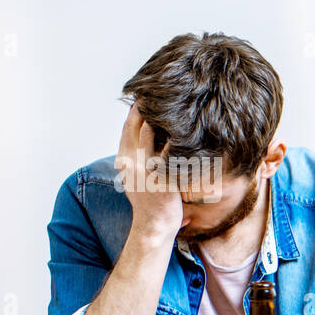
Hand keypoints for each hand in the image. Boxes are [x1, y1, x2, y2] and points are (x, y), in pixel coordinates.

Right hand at [115, 104, 182, 242]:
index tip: (144, 93)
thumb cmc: (150, 202)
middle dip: (147, 105)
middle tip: (159, 88)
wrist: (154, 226)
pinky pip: (172, 152)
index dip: (136, 109)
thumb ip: (136, 158)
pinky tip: (190, 125)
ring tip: (176, 99)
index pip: (128, 127)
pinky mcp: (162, 179)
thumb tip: (143, 139)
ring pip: (151, 133)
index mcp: (124, 160)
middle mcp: (132, 162)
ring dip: (162, 115)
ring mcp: (146, 170)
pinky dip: (179, 137)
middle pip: (138, 125)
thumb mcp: (134, 178)